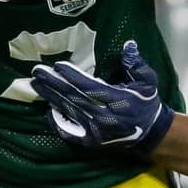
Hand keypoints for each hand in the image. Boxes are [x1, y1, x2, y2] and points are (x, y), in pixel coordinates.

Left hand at [31, 40, 174, 154]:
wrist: (151, 134)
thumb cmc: (146, 103)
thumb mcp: (148, 82)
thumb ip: (136, 64)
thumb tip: (128, 45)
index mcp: (118, 101)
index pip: (89, 87)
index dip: (72, 76)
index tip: (57, 66)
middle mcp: (104, 117)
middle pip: (74, 98)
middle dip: (54, 84)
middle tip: (37, 71)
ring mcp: (96, 131)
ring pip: (69, 112)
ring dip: (51, 97)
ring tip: (36, 84)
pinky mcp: (91, 141)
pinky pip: (69, 132)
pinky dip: (57, 121)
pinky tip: (48, 109)